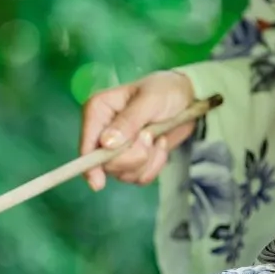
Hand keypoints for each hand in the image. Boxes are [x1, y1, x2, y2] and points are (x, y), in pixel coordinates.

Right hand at [81, 70, 195, 189]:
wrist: (187, 99)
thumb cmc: (165, 90)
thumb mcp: (149, 100)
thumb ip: (128, 121)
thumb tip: (106, 144)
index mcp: (98, 111)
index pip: (87, 143)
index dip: (90, 165)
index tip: (98, 183)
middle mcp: (102, 132)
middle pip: (106, 164)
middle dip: (133, 157)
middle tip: (149, 138)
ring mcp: (115, 150)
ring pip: (123, 173)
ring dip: (147, 161)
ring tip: (156, 139)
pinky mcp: (131, 161)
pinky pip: (138, 177)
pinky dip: (154, 165)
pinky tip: (159, 145)